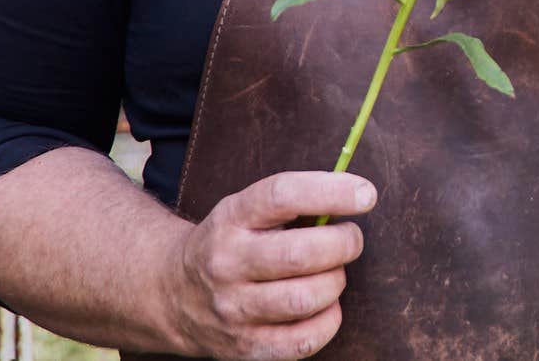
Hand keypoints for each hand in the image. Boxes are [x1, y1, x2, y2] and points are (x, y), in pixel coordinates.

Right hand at [165, 171, 373, 359]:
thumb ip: (289, 205)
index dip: (329, 192)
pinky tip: (325, 306)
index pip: (282, 196)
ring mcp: (234, 308)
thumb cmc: (230, 245)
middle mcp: (227, 262)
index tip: (365, 194)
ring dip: (335, 282)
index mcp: (229, 218)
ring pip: (306, 298)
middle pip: (301, 254)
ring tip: (333, 273)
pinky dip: (328, 321)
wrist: (173, 294)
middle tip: (351, 238)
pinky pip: (304, 340)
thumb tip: (353, 195)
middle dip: (343, 244)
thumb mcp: (242, 212)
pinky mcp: (246, 346)